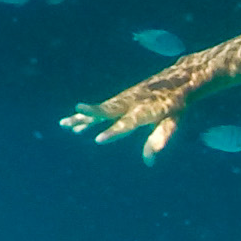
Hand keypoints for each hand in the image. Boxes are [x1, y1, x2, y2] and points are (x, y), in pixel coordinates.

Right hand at [60, 62, 206, 161]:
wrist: (177, 78)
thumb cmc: (176, 104)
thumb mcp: (174, 121)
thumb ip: (160, 138)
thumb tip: (149, 163)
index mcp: (146, 109)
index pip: (127, 124)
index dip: (113, 132)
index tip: (98, 140)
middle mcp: (131, 102)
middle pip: (107, 111)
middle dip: (90, 117)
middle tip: (72, 124)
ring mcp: (124, 99)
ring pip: (99, 109)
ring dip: (81, 117)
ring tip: (63, 124)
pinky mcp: (120, 98)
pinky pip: (101, 108)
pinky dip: (87, 115)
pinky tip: (74, 124)